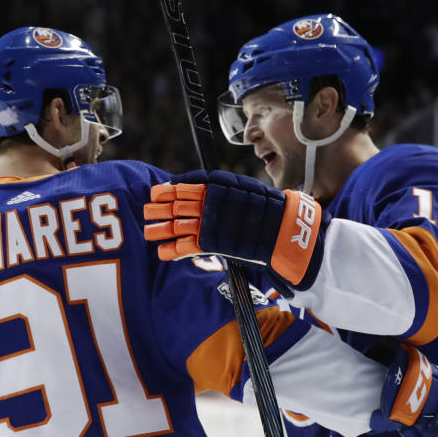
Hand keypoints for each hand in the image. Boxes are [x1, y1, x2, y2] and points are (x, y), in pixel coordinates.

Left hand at [143, 169, 327, 289]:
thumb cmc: (272, 213)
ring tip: (148, 232)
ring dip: (161, 229)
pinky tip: (163, 253)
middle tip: (147, 211)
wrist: (290, 232)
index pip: (191, 183)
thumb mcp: (249, 192)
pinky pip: (190, 246)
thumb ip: (228, 191)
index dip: (172, 187)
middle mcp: (215, 201)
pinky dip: (174, 250)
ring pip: (180, 223)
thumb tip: (209, 189)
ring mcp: (214, 222)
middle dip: (161, 207)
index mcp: (224, 185)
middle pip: (180, 202)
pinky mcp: (217, 243)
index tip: (158, 190)